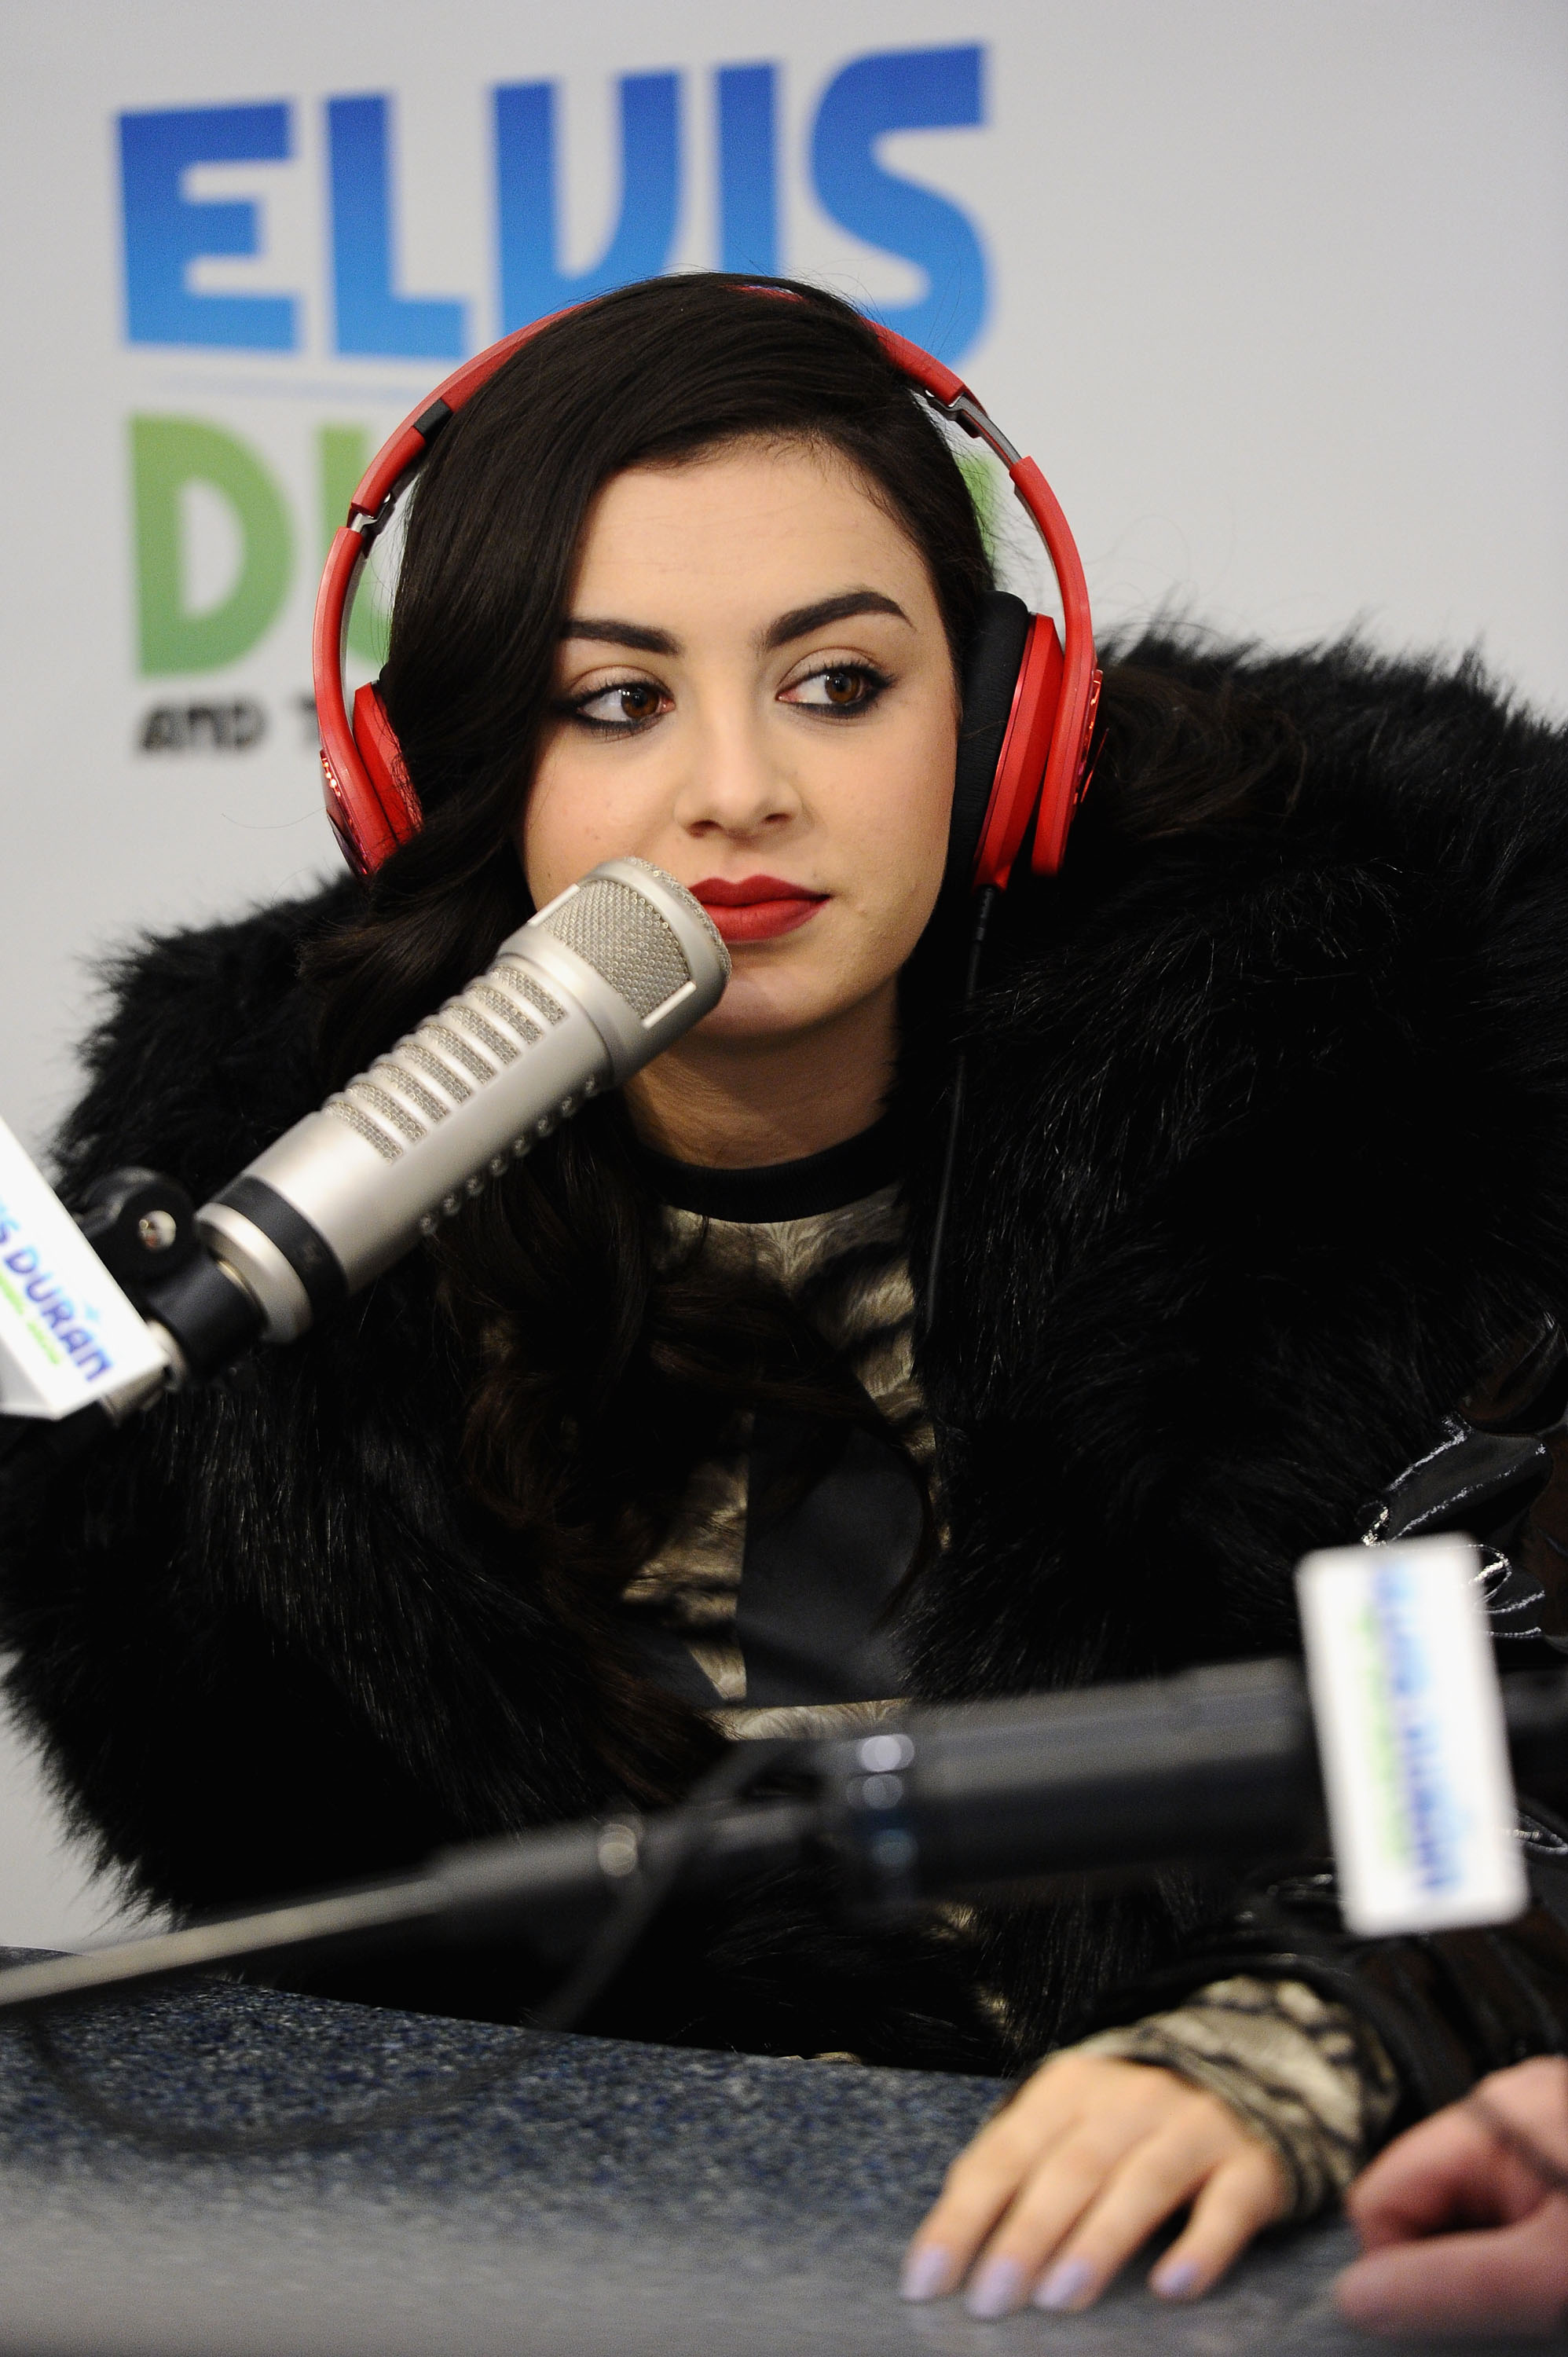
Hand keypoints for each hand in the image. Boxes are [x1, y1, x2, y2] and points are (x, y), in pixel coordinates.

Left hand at [900, 2051, 1289, 2318]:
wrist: (1247, 2072)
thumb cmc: (1131, 2119)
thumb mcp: (1066, 2120)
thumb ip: (1016, 2163)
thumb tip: (953, 2231)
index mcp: (1068, 2089)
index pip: (1003, 2154)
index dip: (962, 2217)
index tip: (927, 2280)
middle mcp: (1129, 2102)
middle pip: (1069, 2169)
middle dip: (1025, 2235)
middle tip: (990, 2299)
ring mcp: (1193, 2130)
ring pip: (1141, 2183)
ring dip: (1097, 2241)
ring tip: (1057, 2299)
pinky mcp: (1250, 2166)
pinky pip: (1227, 2206)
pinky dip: (1201, 2246)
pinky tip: (1171, 2287)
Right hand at [1336, 2056, 1567, 2337]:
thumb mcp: (1554, 2268)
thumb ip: (1454, 2282)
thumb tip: (1355, 2298)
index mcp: (1489, 2116)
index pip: (1380, 2198)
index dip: (1402, 2268)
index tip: (1451, 2315)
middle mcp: (1505, 2115)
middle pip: (1423, 2208)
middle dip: (1456, 2268)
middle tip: (1523, 2306)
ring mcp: (1535, 2138)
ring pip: (1464, 2221)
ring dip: (1493, 2272)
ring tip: (1547, 2296)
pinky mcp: (1555, 2164)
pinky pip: (1504, 2218)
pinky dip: (1522, 2258)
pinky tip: (1553, 2280)